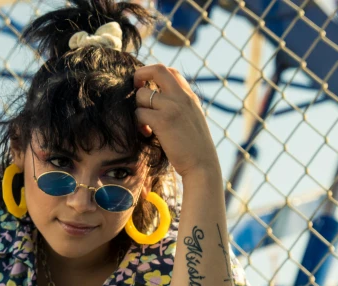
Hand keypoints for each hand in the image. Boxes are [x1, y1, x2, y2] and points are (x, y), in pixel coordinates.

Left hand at [134, 64, 221, 179]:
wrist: (202, 164)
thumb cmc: (195, 147)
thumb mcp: (192, 118)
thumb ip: (180, 105)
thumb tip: (159, 97)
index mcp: (189, 95)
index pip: (169, 70)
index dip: (153, 73)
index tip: (146, 86)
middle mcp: (181, 96)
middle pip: (156, 70)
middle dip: (139, 75)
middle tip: (135, 90)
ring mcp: (172, 107)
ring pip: (142, 95)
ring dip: (138, 108)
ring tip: (145, 124)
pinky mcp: (162, 121)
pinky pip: (139, 113)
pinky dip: (139, 124)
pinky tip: (148, 133)